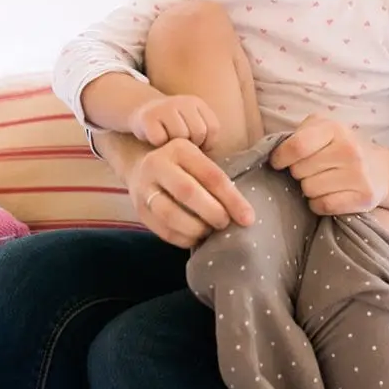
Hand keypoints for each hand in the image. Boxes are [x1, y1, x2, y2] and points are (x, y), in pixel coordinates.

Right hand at [125, 137, 254, 247]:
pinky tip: (197, 238)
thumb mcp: (198, 159)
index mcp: (180, 149)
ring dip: (197, 228)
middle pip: (188, 192)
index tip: (248, 218)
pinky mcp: (139, 211)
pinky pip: (163, 231)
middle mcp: (157, 165)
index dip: (232, 199)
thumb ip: (216, 177)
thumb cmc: (183, 166)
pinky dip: (184, 239)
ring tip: (210, 231)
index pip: (211, 175)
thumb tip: (244, 212)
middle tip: (226, 223)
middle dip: (213, 213)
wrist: (140, 166)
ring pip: (171, 215)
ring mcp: (144, 189)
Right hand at [129, 94, 219, 147]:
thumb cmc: (170, 127)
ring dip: (174, 145)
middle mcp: (183, 102)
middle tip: (181, 147)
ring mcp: (165, 107)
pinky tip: (155, 142)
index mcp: (197, 103)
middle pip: (198, 131)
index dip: (207, 143)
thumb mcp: (191, 124)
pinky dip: (159, 145)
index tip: (197, 147)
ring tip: (168, 144)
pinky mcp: (148, 117)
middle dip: (192, 144)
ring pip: (180, 135)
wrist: (141, 111)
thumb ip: (205, 137)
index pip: (212, 127)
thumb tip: (214, 164)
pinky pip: (160, 138)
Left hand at [269, 114, 388, 216]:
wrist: (380, 169)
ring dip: (309, 189)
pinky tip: (328, 194)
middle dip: (299, 173)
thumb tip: (272, 155)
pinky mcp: (363, 197)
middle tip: (312, 170)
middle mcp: (349, 149)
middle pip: (299, 171)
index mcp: (335, 129)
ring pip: (309, 190)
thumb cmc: (340, 148)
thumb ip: (297, 135)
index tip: (279, 162)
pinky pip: (322, 205)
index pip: (296, 146)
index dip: (280, 157)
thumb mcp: (321, 129)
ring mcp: (359, 174)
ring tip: (323, 181)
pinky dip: (318, 204)